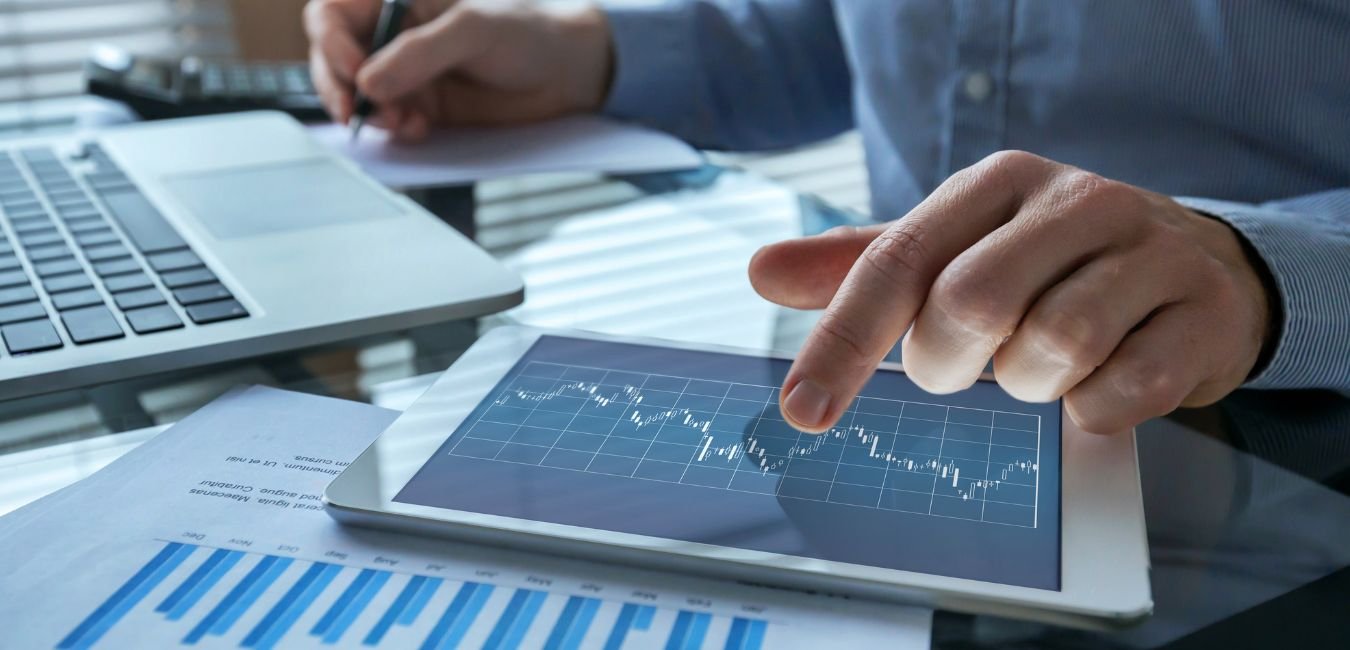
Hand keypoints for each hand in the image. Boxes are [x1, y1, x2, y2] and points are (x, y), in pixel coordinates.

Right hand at [304, 0, 612, 140]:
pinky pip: (388, 119)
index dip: (331, 42)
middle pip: (333, 56)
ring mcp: (405, 70)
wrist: (564, 73)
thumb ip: (421, 53)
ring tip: (404, 120)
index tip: (355, 72)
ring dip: (372, 112)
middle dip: (339, 86)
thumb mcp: (473, 29)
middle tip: (356, 111)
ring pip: (358, 93)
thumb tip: (370, 81)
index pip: (333, 13)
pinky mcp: (421, 103)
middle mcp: (393, 32)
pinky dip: (396, 127)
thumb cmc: (526, 31)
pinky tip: (419, 127)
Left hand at [750, 151, 1273, 433]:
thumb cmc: (1051, 266)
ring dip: (1029, 386)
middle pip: (971, 304)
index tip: (803, 410)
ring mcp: (1150, 254)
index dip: (843, 340)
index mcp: (999, 183)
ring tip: (1042, 367)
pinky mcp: (1201, 317)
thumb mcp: (957, 250)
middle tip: (965, 366)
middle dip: (948, 363)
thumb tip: (763, 272)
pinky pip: (1121, 393)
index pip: (899, 260)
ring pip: (1052, 347)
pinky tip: (1098, 386)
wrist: (1199, 273)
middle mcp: (1076, 203)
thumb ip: (863, 266)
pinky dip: (1092, 411)